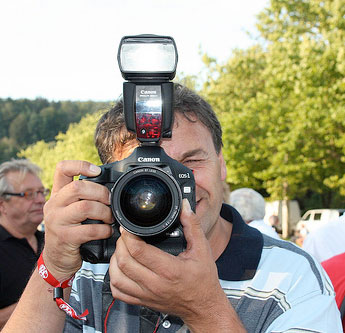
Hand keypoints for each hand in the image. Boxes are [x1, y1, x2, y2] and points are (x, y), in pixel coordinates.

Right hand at [42, 160, 112, 280]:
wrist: (57, 259)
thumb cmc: (70, 231)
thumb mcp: (70, 210)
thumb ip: (83, 197)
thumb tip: (110, 187)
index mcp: (57, 194)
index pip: (62, 169)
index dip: (81, 165)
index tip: (97, 171)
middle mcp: (54, 204)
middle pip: (78, 187)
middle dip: (101, 193)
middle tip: (110, 202)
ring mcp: (57, 221)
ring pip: (86, 207)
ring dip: (104, 212)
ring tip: (109, 218)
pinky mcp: (64, 238)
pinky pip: (89, 229)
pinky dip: (103, 230)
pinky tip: (106, 231)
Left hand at [109, 199, 232, 328]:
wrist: (204, 307)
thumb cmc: (204, 280)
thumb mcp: (202, 249)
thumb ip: (192, 225)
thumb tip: (184, 207)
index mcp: (169, 270)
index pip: (139, 251)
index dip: (129, 235)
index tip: (128, 227)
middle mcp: (155, 284)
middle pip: (124, 261)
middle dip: (120, 243)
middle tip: (125, 234)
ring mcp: (146, 295)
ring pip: (117, 277)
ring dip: (115, 260)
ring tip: (122, 249)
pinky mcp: (142, 302)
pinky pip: (119, 292)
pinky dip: (114, 278)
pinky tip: (120, 268)